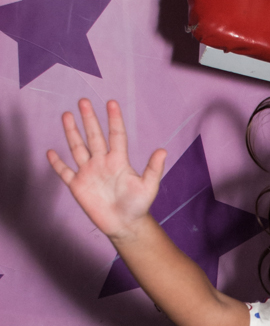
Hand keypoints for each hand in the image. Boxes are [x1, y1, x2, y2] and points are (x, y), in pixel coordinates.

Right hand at [47, 100, 165, 242]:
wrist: (125, 225)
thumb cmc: (138, 206)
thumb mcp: (148, 187)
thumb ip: (153, 169)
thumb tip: (163, 151)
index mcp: (119, 161)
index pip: (116, 135)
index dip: (114, 119)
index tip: (111, 103)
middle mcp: (102, 162)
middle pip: (93, 136)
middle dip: (88, 119)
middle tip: (83, 101)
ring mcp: (89, 173)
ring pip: (78, 148)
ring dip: (71, 132)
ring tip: (66, 115)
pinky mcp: (78, 186)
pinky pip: (65, 172)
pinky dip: (57, 163)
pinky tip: (51, 152)